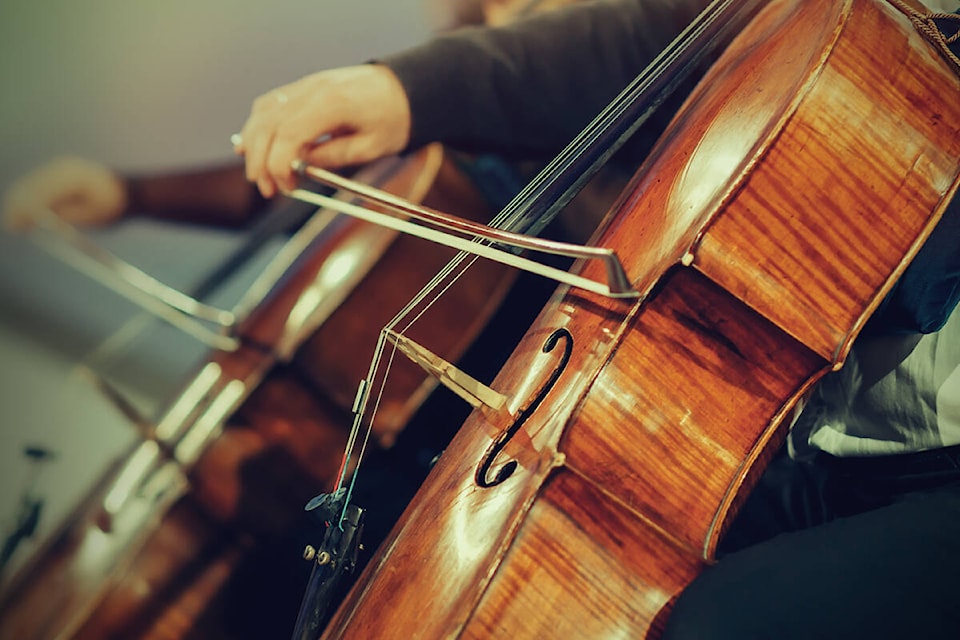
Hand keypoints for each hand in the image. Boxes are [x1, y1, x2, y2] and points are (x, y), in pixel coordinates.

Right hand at [2, 156, 126, 231]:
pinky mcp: (57, 173)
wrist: (128, 192)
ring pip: (30, 185)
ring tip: (14, 225)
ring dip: (20, 204)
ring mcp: (59, 168)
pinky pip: (36, 185)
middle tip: (11, 227)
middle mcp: (63, 168)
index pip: (42, 192)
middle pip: (31, 186)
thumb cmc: (113, 206)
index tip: (17, 224)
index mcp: (73, 177)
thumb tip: (41, 220)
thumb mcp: (93, 216)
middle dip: (18, 207)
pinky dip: (28, 199)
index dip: (26, 209)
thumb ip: (67, 216)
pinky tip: (22, 214)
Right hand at [235, 64, 411, 198]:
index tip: (285, 187)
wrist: (402, 90)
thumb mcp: (371, 147)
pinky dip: (258, 127)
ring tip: (259, 174)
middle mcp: (312, 89)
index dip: (279, 165)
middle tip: (268, 189)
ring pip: (262, 112)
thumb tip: (299, 168)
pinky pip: (269, 105)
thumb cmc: (392, 119)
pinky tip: (255, 148)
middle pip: (267, 123)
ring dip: (253, 145)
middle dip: (260, 160)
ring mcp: (304, 85)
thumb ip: (332, 157)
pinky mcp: (301, 88)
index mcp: (333, 103)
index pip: (288, 134)